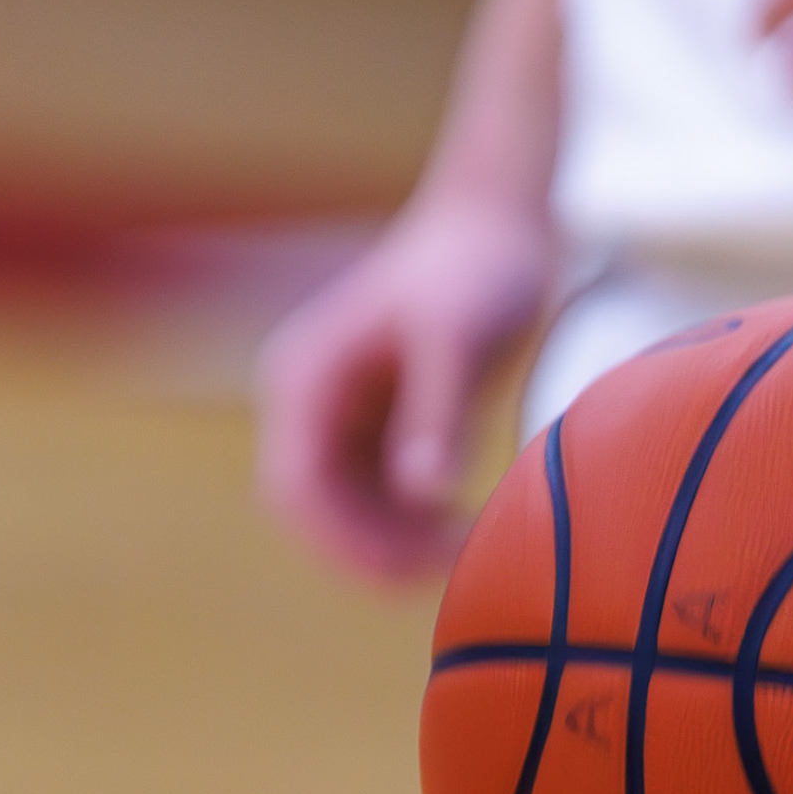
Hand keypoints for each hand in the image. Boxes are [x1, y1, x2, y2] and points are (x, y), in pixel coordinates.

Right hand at [255, 188, 555, 578]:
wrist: (497, 221)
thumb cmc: (476, 268)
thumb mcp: (458, 339)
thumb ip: (437, 414)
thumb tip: (422, 493)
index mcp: (304, 377)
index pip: (295, 484)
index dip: (340, 540)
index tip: (406, 572)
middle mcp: (308, 399)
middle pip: (313, 506)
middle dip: (369, 549)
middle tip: (450, 572)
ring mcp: (339, 411)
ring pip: (345, 506)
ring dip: (393, 540)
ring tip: (469, 551)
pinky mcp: (378, 418)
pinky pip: (378, 490)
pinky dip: (411, 519)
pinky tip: (464, 529)